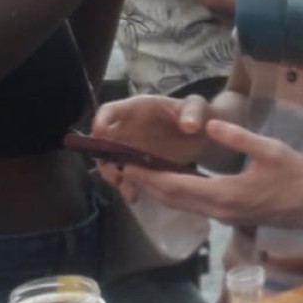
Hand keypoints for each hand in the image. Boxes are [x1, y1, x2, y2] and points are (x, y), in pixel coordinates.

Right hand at [91, 94, 213, 192]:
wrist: (204, 136)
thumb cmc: (197, 114)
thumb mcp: (197, 106)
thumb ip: (193, 112)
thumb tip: (189, 125)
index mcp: (136, 109)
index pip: (110, 110)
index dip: (101, 120)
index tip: (99, 132)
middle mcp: (127, 129)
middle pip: (103, 142)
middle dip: (103, 158)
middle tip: (116, 173)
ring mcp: (131, 148)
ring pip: (111, 162)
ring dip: (114, 176)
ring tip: (129, 190)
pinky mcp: (139, 165)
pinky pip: (126, 176)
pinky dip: (127, 186)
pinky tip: (136, 196)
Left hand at [122, 119, 302, 225]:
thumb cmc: (298, 175)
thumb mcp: (270, 149)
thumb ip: (237, 136)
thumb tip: (208, 123)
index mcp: (225, 193)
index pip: (176, 185)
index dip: (149, 176)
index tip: (128, 164)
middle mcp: (218, 210)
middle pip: (173, 200)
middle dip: (147, 184)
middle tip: (125, 168)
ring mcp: (224, 217)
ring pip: (182, 206)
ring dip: (160, 191)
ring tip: (143, 174)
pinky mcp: (231, 218)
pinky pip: (195, 207)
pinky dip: (178, 195)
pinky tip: (174, 183)